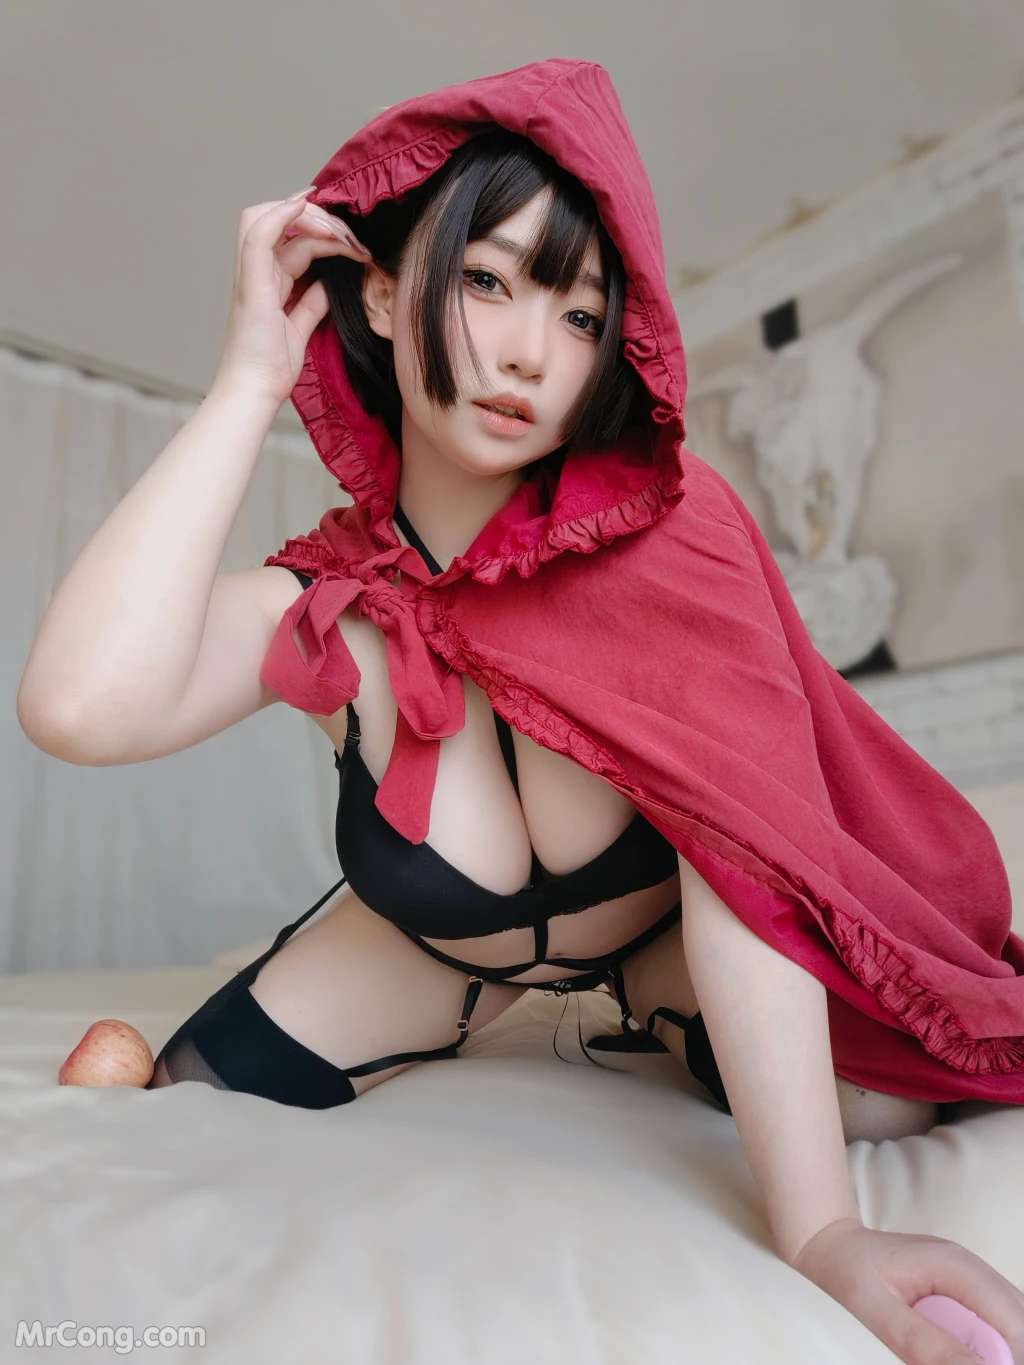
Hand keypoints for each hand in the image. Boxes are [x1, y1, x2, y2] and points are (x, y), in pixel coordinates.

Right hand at [212, 187, 373, 408]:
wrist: (254, 391)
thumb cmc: (271, 367)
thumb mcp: (300, 328)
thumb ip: (311, 304)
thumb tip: (327, 284)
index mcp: (266, 281)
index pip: (288, 236)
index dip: (316, 225)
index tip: (349, 234)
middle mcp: (255, 272)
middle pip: (276, 218)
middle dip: (316, 217)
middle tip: (350, 235)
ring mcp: (251, 276)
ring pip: (267, 218)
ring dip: (309, 217)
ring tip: (342, 235)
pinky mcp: (252, 285)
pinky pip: (260, 236)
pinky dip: (282, 215)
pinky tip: (305, 205)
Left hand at [790, 1217, 1023, 1363]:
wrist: (824, 1249)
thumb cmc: (842, 1274)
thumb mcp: (873, 1312)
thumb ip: (924, 1343)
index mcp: (955, 1267)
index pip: (1015, 1326)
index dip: (1006, 1360)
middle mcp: (971, 1271)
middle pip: (1018, 1330)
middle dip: (999, 1356)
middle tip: (936, 1358)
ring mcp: (968, 1283)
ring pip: (1008, 1332)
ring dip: (986, 1353)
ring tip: (929, 1352)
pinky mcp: (960, 1298)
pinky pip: (987, 1331)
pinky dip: (974, 1349)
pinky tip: (948, 1352)